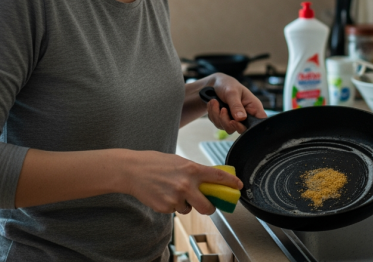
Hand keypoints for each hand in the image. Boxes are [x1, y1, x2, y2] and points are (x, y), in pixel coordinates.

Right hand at [123, 151, 242, 214]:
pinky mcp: (166, 207)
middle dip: (210, 208)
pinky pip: (175, 210)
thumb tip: (209, 181)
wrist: (133, 170)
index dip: (231, 183)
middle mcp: (187, 185)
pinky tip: (162, 194)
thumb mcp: (179, 162)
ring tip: (171, 191)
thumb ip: (194, 172)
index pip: (218, 177)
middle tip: (208, 206)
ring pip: (189, 209)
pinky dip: (172, 205)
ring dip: (185, 204)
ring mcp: (176, 197)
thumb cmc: (155, 163)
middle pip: (208, 206)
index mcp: (192, 169)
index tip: (239, 187)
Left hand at [206, 74, 266, 133]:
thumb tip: (241, 118)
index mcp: (254, 108)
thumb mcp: (232, 92)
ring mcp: (236, 120)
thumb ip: (236, 105)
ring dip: (218, 116)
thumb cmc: (227, 85)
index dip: (251, 128)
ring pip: (228, 128)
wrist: (214, 85)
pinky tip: (212, 104)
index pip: (259, 123)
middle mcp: (246, 116)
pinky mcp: (226, 121)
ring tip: (214, 101)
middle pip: (241, 130)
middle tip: (222, 109)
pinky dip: (213, 115)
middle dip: (228, 120)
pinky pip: (219, 125)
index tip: (235, 121)